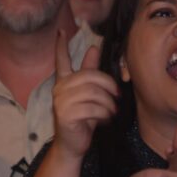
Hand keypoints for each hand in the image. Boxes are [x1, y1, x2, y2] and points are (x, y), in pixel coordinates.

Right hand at [51, 32, 118, 158]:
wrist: (72, 145)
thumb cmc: (82, 119)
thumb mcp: (89, 95)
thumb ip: (90, 73)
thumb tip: (94, 48)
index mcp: (64, 82)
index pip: (61, 61)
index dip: (61, 46)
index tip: (61, 31)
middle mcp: (59, 89)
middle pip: (90, 77)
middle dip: (108, 85)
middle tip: (117, 96)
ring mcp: (60, 101)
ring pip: (93, 93)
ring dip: (108, 103)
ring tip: (112, 111)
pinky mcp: (65, 114)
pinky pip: (92, 108)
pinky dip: (104, 114)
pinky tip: (106, 119)